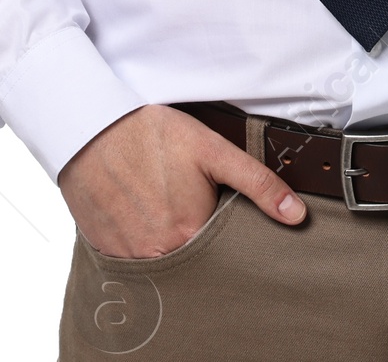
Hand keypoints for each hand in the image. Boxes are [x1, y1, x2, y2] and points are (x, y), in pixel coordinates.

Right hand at [58, 104, 305, 257]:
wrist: (91, 126)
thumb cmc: (152, 134)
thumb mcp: (212, 149)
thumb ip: (257, 183)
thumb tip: (297, 215)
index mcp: (188, 234)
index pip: (220, 251)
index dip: (221, 230)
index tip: (214, 208)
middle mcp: (157, 255)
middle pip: (190, 258)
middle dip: (195, 238)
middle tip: (184, 201)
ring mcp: (127, 256)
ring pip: (160, 261)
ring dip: (166, 241)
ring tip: (161, 203)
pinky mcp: (104, 250)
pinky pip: (131, 259)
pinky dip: (139, 241)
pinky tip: (139, 211)